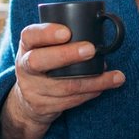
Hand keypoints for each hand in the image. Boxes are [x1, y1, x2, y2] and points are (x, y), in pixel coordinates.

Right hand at [0, 23, 124, 138]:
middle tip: (90, 50)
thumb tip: (100, 35)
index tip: (67, 32)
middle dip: (67, 55)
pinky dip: (89, 94)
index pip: (30, 35)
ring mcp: (31, 89)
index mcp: (27, 45)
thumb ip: (62, 39)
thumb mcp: (44, 47)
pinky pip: (69, 101)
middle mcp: (24, 66)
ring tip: (114, 77)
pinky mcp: (43, 106)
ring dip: (92, 82)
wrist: (27, 99)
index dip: (47, 33)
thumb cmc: (45, 62)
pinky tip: (102, 88)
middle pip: (39, 61)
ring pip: (63, 86)